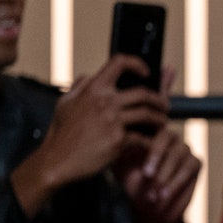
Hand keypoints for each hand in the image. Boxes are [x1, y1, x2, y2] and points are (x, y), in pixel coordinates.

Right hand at [13, 55, 168, 210]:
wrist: (58, 159)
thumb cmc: (61, 133)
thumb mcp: (65, 103)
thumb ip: (80, 87)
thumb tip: (89, 76)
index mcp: (93, 88)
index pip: (119, 63)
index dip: (137, 64)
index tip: (147, 72)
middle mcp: (105, 101)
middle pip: (143, 93)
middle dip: (158, 99)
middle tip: (164, 105)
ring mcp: (113, 120)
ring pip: (148, 114)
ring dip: (160, 119)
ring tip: (162, 123)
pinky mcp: (119, 140)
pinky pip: (143, 137)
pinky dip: (151, 141)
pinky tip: (153, 143)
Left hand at [117, 126, 200, 222]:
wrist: (150, 207)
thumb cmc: (132, 183)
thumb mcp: (121, 168)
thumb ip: (122, 151)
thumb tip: (124, 139)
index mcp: (149, 133)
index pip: (150, 128)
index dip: (145, 147)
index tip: (142, 170)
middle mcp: (169, 137)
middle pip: (168, 137)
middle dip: (157, 157)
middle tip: (148, 176)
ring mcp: (184, 148)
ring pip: (179, 153)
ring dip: (166, 173)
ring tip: (154, 193)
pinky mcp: (196, 162)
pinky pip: (190, 167)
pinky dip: (177, 181)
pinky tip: (164, 194)